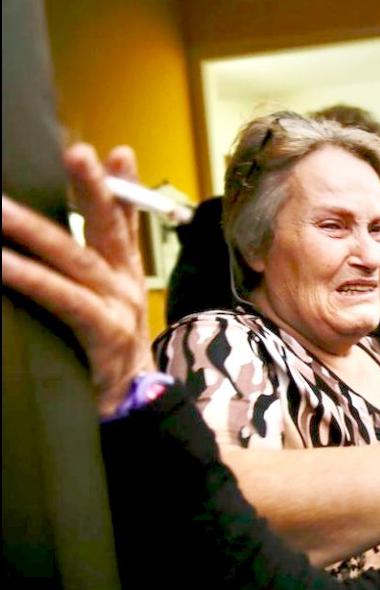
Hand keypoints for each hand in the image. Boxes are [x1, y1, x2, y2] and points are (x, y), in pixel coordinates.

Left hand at [1, 144, 153, 416]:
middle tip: (77, 153)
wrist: (133, 412)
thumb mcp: (102, 311)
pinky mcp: (101, 333)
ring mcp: (117, 308)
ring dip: (35, 228)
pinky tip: (0, 261)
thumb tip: (41, 245)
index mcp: (126, 276)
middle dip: (95, 188)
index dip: (123, 186)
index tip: (118, 153)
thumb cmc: (104, 360)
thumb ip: (79, 276)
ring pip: (75, 258)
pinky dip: (27, 276)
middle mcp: (126, 285)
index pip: (127, 222)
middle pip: (110, 229)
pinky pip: (60, 297)